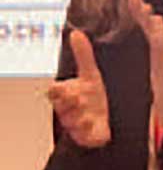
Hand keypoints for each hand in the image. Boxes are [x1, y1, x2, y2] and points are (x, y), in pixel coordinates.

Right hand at [47, 29, 110, 148]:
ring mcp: (76, 123)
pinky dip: (87, 127)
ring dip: (79, 113)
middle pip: (61, 105)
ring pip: (71, 120)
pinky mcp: (86, 135)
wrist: (103, 121)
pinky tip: (93, 121)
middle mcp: (68, 109)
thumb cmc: (93, 96)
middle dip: (68, 101)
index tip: (61, 87)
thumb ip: (83, 56)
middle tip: (79, 95)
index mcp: (66, 94)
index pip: (54, 92)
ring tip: (88, 108)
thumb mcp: (90, 75)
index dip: (56, 90)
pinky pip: (83, 134)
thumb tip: (76, 33)